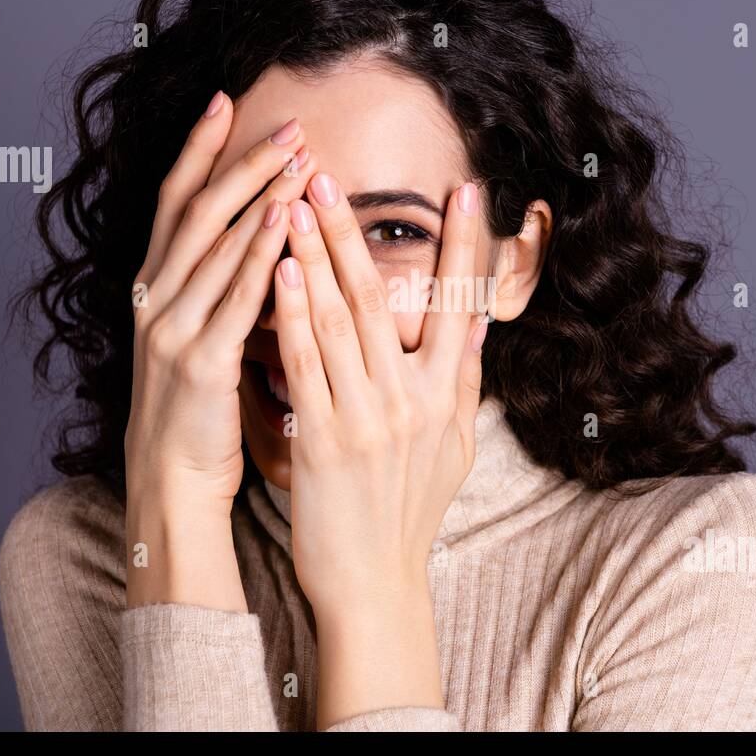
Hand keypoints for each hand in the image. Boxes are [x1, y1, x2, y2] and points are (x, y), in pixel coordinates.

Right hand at [123, 92, 317, 608]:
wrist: (170, 479)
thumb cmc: (194, 409)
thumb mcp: (196, 336)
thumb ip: (218, 290)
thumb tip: (264, 243)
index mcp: (154, 287)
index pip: (175, 201)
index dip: (198, 149)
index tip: (226, 102)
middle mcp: (155, 297)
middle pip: (200, 210)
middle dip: (244, 162)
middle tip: (290, 126)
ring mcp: (173, 327)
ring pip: (218, 244)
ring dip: (262, 196)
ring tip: (300, 158)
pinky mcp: (201, 361)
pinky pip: (237, 298)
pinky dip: (262, 255)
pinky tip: (289, 223)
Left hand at [270, 171, 486, 722]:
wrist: (373, 580)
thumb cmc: (411, 511)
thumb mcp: (455, 448)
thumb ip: (465, 384)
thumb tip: (476, 326)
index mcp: (449, 396)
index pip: (460, 303)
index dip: (464, 244)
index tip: (465, 188)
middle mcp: (413, 400)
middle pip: (384, 298)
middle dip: (357, 231)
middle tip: (332, 174)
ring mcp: (367, 418)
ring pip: (339, 319)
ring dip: (317, 254)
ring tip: (297, 200)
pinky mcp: (320, 439)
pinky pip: (303, 363)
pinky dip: (292, 312)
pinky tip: (279, 269)